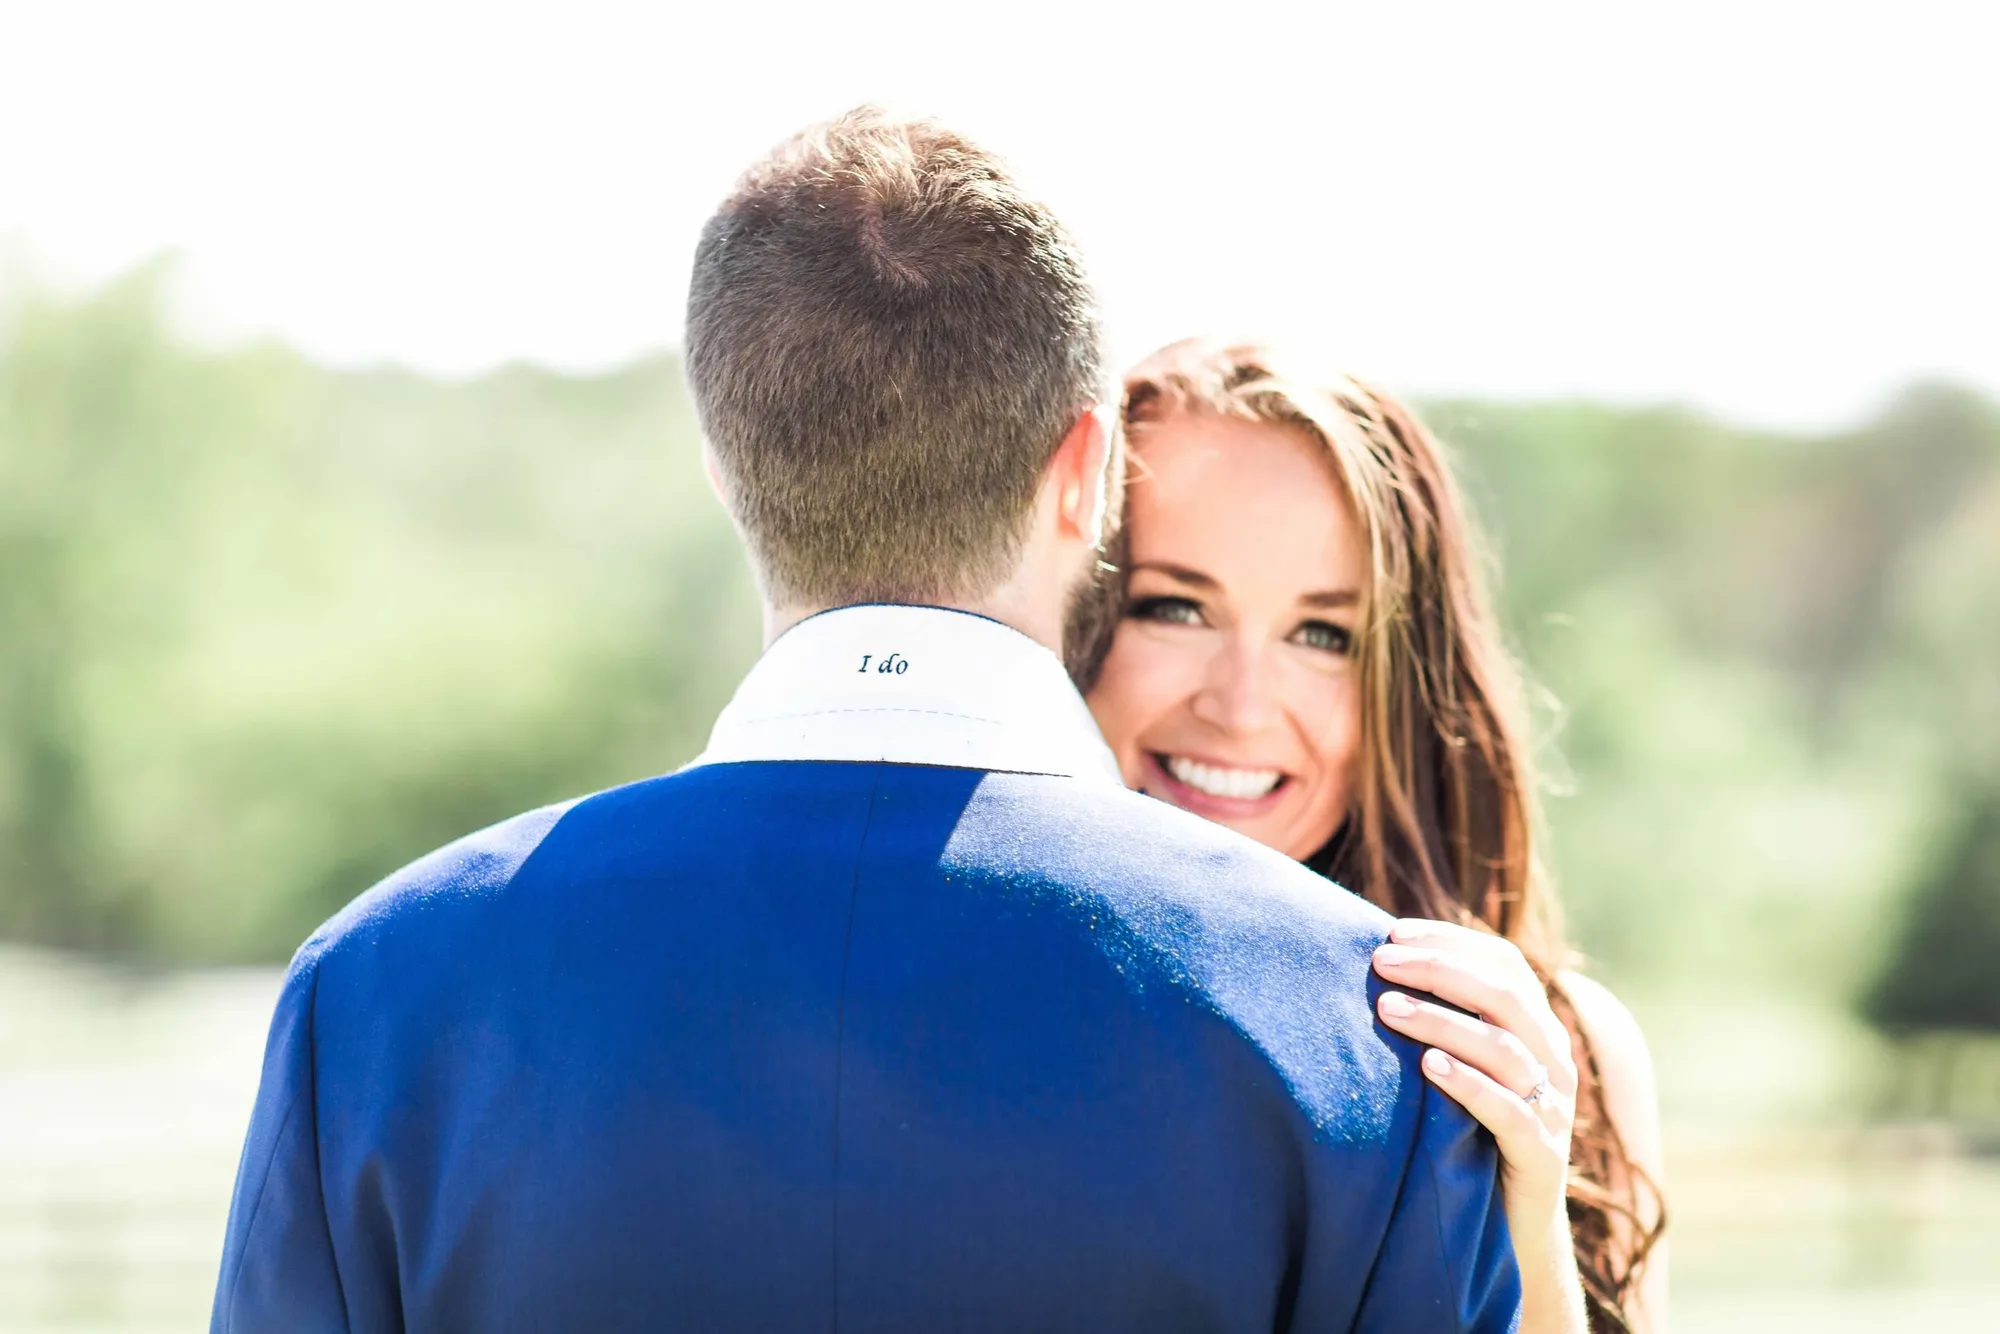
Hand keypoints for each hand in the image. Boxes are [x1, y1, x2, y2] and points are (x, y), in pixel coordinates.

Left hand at [1372, 919, 1585, 1326]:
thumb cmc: (1470, 1135)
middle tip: (1379, 963)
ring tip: (1387, 1009)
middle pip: (1503, 995)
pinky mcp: (1542, 1155)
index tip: (1392, 932)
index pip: (1504, 964)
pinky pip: (1510, 1111)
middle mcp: (1552, 1060)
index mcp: (1537, 1029)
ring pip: (1504, 1048)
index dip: (1451, 941)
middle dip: (1438, 970)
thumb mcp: (1461, 1068)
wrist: (1512, 1229)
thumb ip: (1441, 1021)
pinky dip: (1469, 1083)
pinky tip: (1428, 1066)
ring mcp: (1553, 1108)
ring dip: (1441, 1021)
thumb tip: (1378, 966)